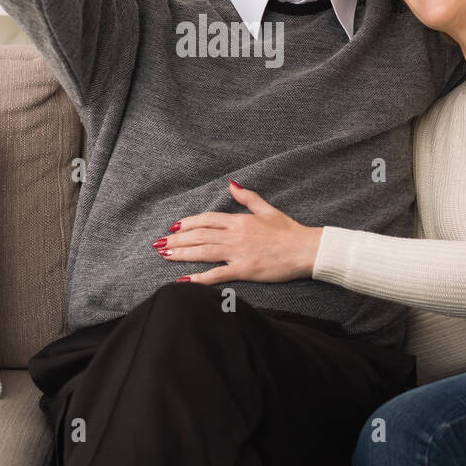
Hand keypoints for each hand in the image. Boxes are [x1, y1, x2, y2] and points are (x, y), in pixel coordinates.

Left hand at [155, 182, 321, 285]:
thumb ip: (248, 197)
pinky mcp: (244, 270)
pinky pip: (216, 274)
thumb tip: (232, 183)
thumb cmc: (289, 230)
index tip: (173, 226)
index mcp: (239, 220)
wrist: (306, 249)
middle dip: (176, 239)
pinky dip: (198, 278)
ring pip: (203, 252)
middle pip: (199, 235)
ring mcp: (238, 253)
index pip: (206, 220)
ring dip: (181, 253)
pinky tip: (184, 281)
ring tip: (164, 254)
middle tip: (159, 243)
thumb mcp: (268, 209)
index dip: (187, 223)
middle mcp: (234, 235)